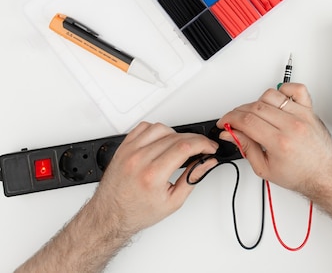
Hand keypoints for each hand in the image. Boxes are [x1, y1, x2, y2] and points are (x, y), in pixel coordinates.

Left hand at [91, 122, 217, 234]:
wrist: (110, 216)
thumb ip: (193, 178)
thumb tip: (207, 162)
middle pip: (176, 137)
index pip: (185, 147)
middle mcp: (139, 160)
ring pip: (161, 128)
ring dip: (176, 134)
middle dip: (195, 140)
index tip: (210, 147)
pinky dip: (157, 130)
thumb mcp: (173, 202)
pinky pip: (143, 127)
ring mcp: (129, 152)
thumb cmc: (137, 212)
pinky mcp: (123, 148)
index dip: (203, 144)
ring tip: (180, 147)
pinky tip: (162, 140)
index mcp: (152, 175)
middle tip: (202, 148)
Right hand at [217, 83, 331, 197]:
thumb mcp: (265, 169)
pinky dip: (284, 90)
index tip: (225, 122)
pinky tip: (277, 102)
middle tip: (235, 120)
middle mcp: (292, 125)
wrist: (325, 175)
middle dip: (239, 112)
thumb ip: (245, 148)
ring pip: (271, 95)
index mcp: (279, 142)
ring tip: (257, 115)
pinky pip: (297, 89)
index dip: (230, 119)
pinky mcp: (310, 110)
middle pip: (255, 107)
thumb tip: (230, 133)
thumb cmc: (300, 174)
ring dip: (257, 102)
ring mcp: (302, 115)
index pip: (246, 120)